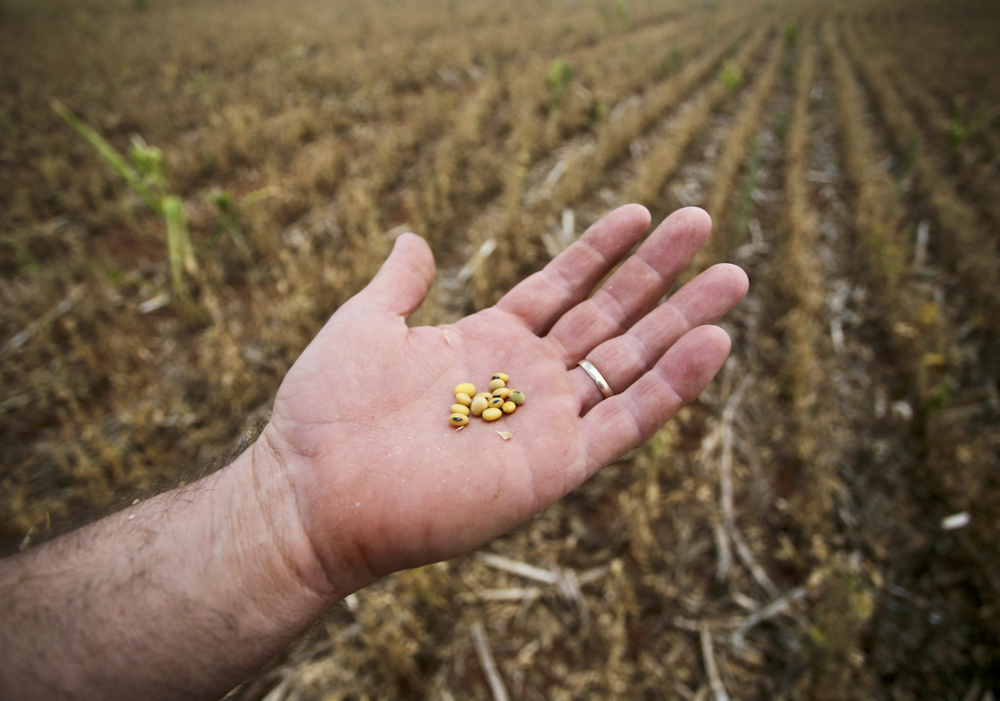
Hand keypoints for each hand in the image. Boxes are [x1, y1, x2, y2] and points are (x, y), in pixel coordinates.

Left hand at [261, 204, 748, 595]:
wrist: (313, 493)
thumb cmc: (326, 411)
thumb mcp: (364, 324)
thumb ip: (399, 283)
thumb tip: (412, 237)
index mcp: (486, 343)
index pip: (560, 287)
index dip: (601, 251)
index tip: (641, 211)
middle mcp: (524, 380)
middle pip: (608, 317)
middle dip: (658, 273)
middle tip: (705, 224)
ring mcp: (544, 423)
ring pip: (630, 364)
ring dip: (682, 322)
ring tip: (733, 278)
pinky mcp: (556, 467)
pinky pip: (627, 422)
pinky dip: (673, 386)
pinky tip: (715, 343)